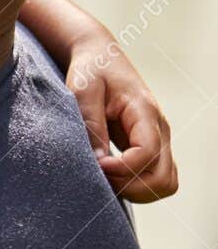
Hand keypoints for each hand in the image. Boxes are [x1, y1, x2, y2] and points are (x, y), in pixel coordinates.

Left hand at [67, 31, 176, 202]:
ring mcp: (159, 140)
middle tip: (99, 176)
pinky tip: (111, 177)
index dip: (122, 168)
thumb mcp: (83, 90)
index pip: (148, 153)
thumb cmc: (91, 70)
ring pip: (165, 184)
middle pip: (163, 178)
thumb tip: (98, 161)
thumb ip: (91, 123)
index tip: (96, 165)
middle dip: (130, 187)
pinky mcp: (151, 148)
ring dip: (136, 191)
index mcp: (145, 111)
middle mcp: (159, 129)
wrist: (101, 57)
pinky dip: (137, 187)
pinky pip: (156, 179)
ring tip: (105, 179)